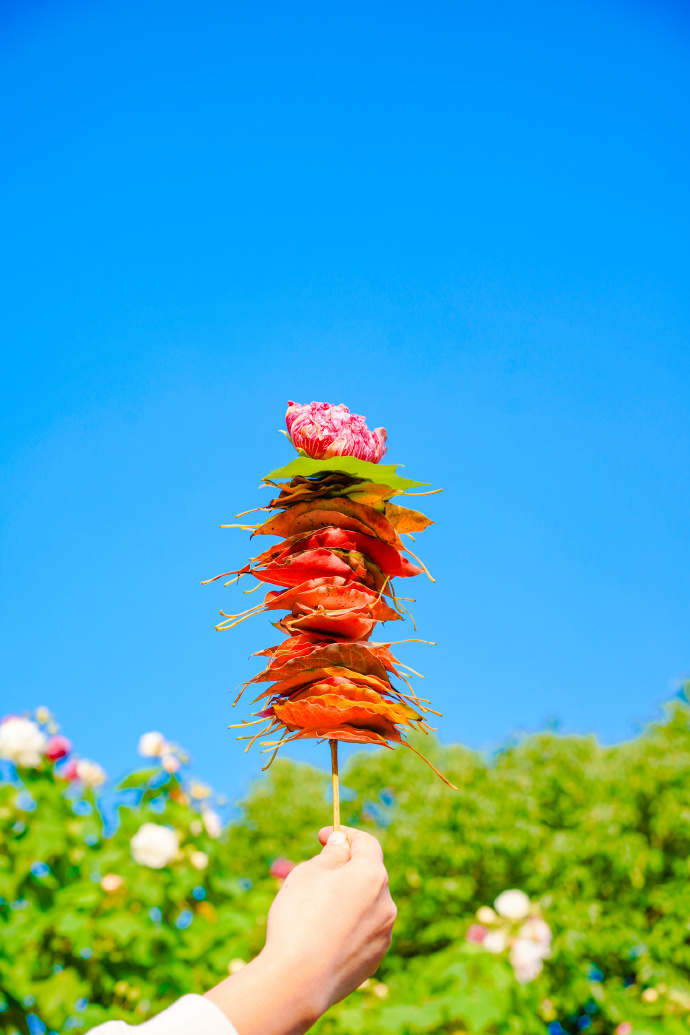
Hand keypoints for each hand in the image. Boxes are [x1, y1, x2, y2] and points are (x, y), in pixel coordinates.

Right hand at [205, 825, 396, 1034]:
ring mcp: (383, 935)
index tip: (324, 836)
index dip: (345, 835)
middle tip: (316, 874)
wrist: (298, 981)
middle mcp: (386, 904)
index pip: (367, 844)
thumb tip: (342, 845)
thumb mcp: (309, 872)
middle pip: (368, 875)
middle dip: (345, 870)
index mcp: (372, 876)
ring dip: (347, 900)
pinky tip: (322, 937)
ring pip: (366, 906)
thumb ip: (331, 855)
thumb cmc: (300, 918)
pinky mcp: (374, 961)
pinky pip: (362, 933)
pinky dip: (347, 928)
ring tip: (314, 911)